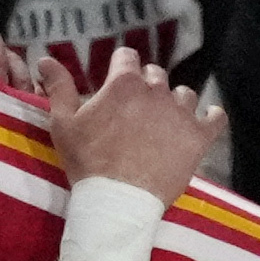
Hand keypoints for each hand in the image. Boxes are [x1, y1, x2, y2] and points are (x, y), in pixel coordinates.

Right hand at [41, 49, 218, 201]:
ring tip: (165, 122)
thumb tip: (44, 58)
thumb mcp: (63, 124)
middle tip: (137, 111)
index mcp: (124, 83)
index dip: (120, 68)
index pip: (127, 57)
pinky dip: (211, 117)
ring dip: (175, 103)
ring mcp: (181, 113)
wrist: (117, 202)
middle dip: (146, 87)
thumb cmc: (87, 162)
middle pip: (156, 74)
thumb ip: (58, 87)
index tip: (117, 84)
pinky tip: (206, 121)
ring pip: (184, 94)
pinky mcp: (199, 137)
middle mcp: (156, 90)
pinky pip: (215, 117)